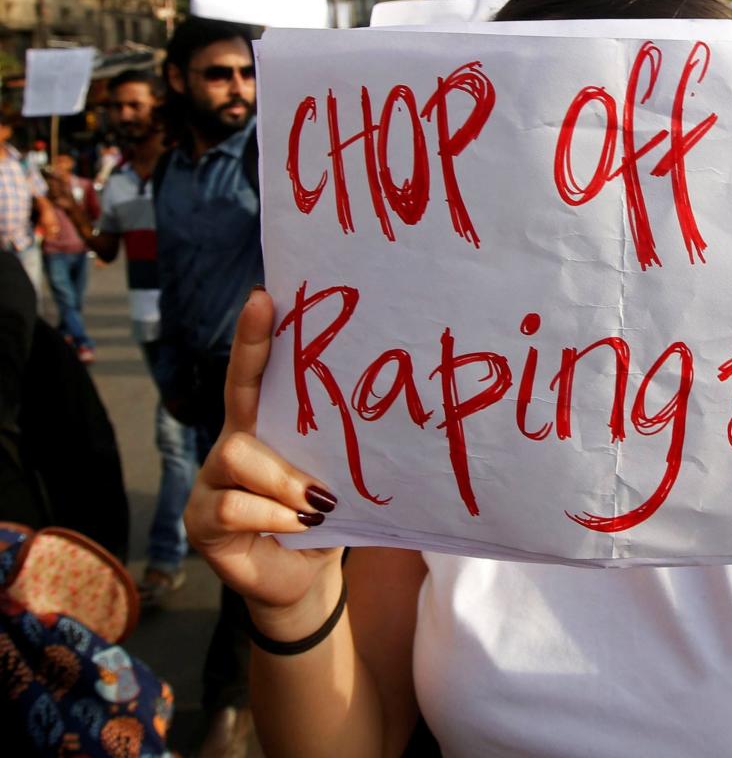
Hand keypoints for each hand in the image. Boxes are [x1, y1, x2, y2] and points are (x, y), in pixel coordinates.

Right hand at [184, 286, 343, 636]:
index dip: (255, 338)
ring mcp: (209, 484)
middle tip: (322, 485)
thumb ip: (340, 449)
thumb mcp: (336, 478)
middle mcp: (230, 448)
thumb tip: (385, 412)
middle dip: (282, 445)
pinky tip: (298, 529)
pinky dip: (273, 516)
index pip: (251, 376)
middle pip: (238, 416)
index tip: (265, 297)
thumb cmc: (324, 521)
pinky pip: (231, 505)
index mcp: (263, 429)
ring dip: (284, 484)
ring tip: (316, 509)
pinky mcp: (201, 521)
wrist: (304, 579)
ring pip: (235, 458)